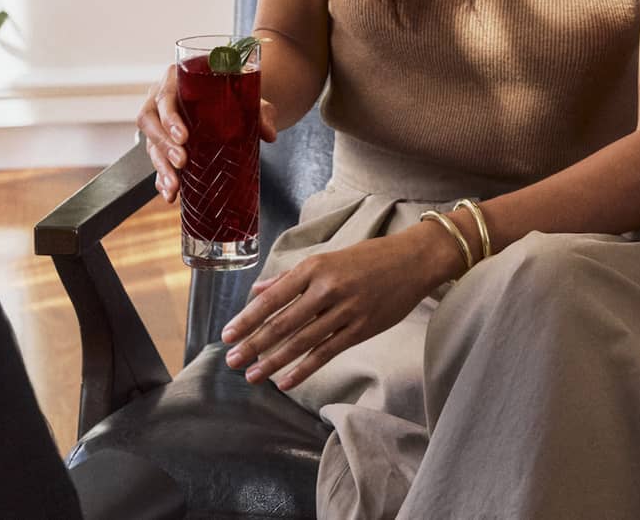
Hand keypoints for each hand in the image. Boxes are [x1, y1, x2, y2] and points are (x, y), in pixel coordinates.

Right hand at [136, 63, 277, 204]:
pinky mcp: (161, 143)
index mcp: (177, 80)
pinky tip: (170, 193)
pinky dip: (161, 179)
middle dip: (163, 144)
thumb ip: (260, 111)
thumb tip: (269, 133)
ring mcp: (159, 123)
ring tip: (175, 186)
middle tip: (181, 161)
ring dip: (161, 166)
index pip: (165, 96)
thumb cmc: (231, 95)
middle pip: (149, 121)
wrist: (229, 102)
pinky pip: (156, 161)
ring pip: (150, 143)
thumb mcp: (246, 98)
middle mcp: (161, 99)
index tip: (183, 136)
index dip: (169, 117)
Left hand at [220, 225, 456, 391]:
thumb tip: (258, 290)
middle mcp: (325, 289)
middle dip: (253, 344)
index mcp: (312, 268)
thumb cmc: (366, 258)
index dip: (247, 319)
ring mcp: (344, 311)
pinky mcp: (361, 329)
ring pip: (301, 341)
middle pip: (282, 323)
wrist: (411, 261)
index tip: (227, 334)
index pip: (272, 298)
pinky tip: (285, 382)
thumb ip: (290, 277)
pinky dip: (304, 369)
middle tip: (231, 361)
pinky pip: (326, 353)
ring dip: (273, 361)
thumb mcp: (325, 258)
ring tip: (252, 375)